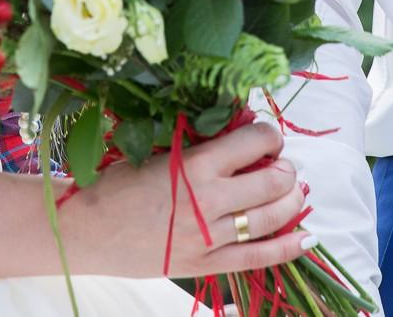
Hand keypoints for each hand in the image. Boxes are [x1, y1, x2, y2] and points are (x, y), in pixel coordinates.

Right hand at [67, 120, 311, 278]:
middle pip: (273, 180)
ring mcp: (209, 237)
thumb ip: (201, 145)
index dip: (271, 134)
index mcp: (195, 165)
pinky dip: (288, 247)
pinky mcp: (204, 264)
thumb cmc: (118, 184)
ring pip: (272, 217)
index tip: (268, 136)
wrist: (85, 230)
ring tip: (291, 191)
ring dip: (291, 200)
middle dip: (286, 168)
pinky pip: (258, 258)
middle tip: (281, 164)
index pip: (256, 142)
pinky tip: (307, 236)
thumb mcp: (160, 152)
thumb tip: (242, 129)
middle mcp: (208, 200)